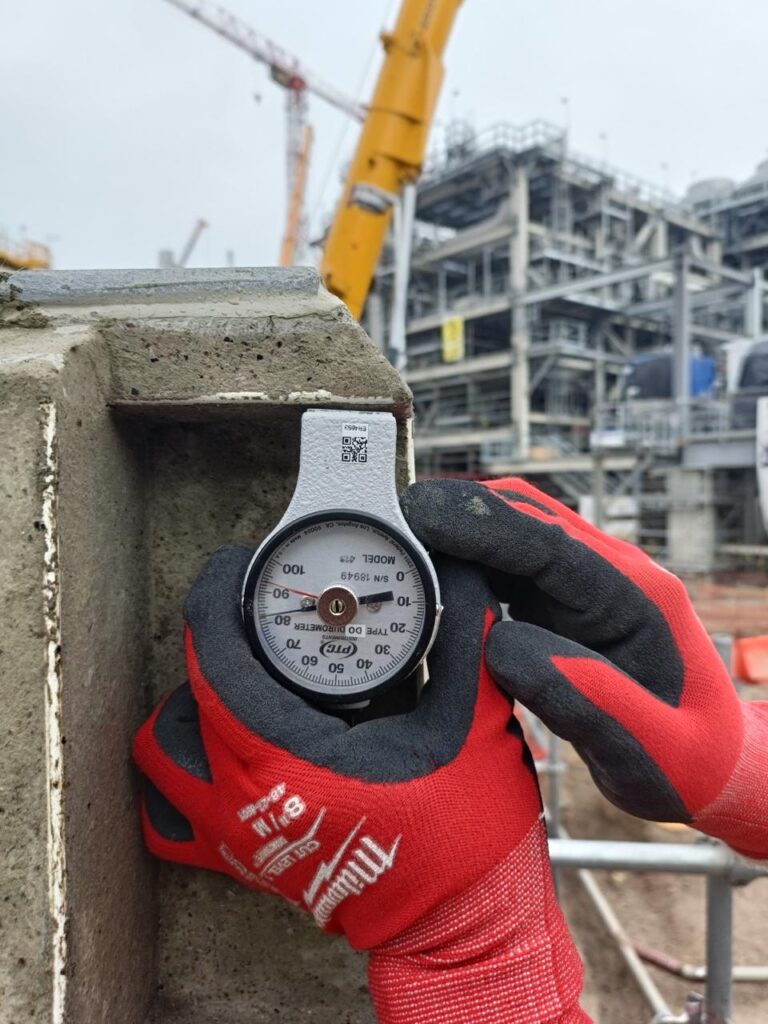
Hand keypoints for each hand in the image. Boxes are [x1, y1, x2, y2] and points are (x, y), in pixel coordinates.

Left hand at [134, 545, 586, 1023]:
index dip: (215, 598)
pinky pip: (168, 811)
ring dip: (191, 705)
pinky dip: (180, 769)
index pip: (217, 664)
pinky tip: (227, 744)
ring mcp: (234, 837)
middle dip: (214, 645)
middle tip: (258, 618)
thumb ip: (465, 638)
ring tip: (245, 678)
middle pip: (184, 698)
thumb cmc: (466, 839)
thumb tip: (467, 568)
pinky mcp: (239, 859)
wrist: (459, 928)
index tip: (232, 565)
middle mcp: (243, 803)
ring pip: (161, 754)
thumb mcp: (475, 725)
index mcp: (289, 765)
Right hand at [402, 477, 767, 859]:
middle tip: (389, 521)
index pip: (548, 544)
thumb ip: (583, 697)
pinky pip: (510, 568)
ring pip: (512, 534)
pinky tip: (430, 580)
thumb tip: (499, 646)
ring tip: (396, 544)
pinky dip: (467, 565)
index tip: (418, 516)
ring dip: (456, 533)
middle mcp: (611, 575)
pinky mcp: (567, 602)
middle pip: (525, 518)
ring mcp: (588, 584)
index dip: (479, 526)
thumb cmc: (688, 761)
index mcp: (635, 596)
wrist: (715, 764)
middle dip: (456, 511)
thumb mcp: (647, 748)